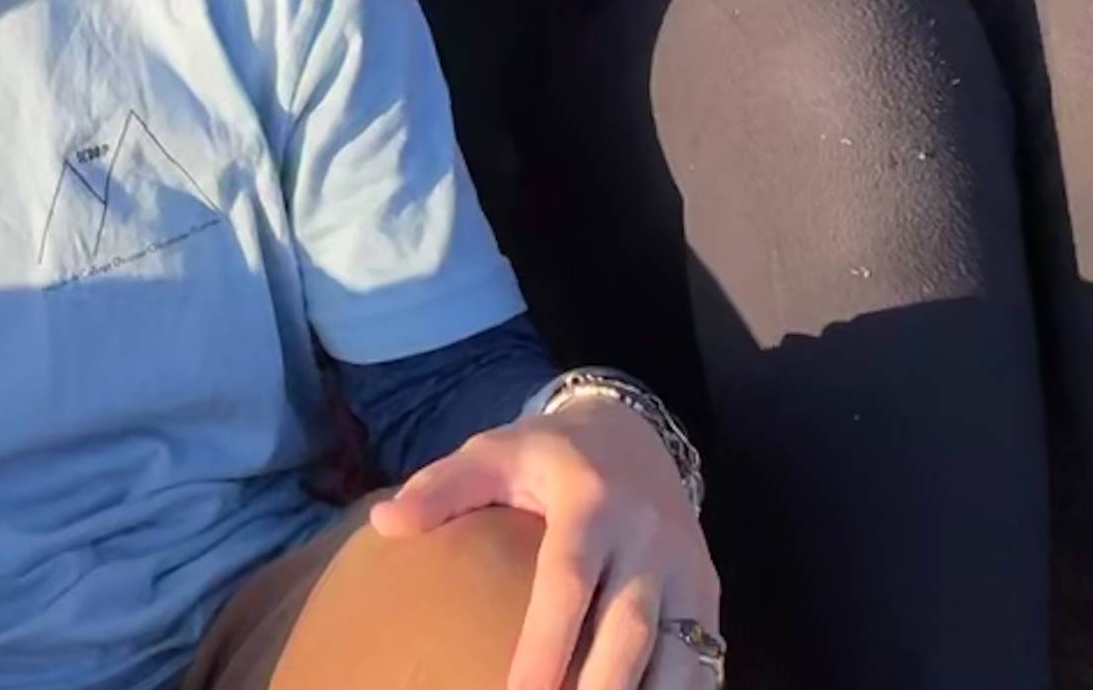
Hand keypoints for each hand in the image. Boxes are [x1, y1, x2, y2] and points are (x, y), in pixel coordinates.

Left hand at [372, 398, 721, 689]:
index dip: (544, 648)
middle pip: (629, 630)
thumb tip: (386, 522)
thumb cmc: (549, 455)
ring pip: (680, 650)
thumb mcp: (493, 453)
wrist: (634, 429)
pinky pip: (705, 652)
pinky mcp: (707, 590)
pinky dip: (687, 689)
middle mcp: (646, 538)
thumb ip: (442, 488)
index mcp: (590, 505)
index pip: (567, 585)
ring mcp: (686, 566)